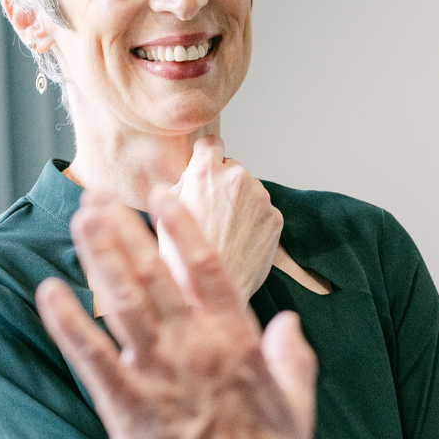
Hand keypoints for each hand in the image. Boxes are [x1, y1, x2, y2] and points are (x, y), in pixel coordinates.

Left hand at [35, 187, 316, 438]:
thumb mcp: (297, 404)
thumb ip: (293, 357)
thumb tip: (288, 322)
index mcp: (237, 341)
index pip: (206, 268)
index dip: (181, 227)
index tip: (162, 196)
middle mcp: (194, 346)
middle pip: (153, 274)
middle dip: (124, 231)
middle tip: (99, 197)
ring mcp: (157, 373)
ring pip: (123, 301)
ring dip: (99, 257)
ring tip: (79, 221)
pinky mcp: (126, 406)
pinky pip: (90, 356)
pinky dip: (68, 321)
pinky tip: (48, 292)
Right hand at [164, 136, 282, 302]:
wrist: (205, 296)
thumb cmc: (179, 258)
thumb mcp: (163, 211)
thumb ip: (182, 185)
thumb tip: (190, 174)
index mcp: (204, 171)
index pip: (211, 143)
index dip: (206, 156)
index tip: (206, 164)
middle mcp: (236, 177)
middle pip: (232, 168)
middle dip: (223, 185)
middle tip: (212, 213)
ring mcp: (260, 198)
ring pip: (251, 191)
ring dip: (241, 204)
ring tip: (225, 233)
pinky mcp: (275, 218)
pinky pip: (264, 212)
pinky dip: (255, 222)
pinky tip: (239, 242)